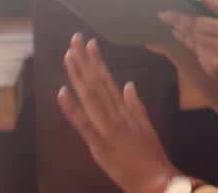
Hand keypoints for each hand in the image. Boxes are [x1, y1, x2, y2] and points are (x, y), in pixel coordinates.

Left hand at [58, 34, 182, 192]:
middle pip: (97, 83)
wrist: (155, 182)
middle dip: (85, 60)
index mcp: (126, 110)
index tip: (90, 44)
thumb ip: (136, 105)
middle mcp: (116, 115)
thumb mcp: (147, 127)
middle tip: (75, 39)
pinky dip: (72, 108)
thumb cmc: (151, 157)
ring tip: (68, 55)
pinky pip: (83, 124)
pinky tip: (62, 92)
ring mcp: (107, 129)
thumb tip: (130, 84)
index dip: (97, 61)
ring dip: (78, 75)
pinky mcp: (99, 145)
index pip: (108, 80)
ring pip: (90, 97)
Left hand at [160, 0, 217, 80]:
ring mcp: (217, 62)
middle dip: (177, 25)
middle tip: (164, 17)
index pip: (197, 23)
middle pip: (192, 34)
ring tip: (176, 28)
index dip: (179, 17)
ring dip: (184, 36)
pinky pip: (199, 56)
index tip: (164, 12)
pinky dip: (195, 47)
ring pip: (193, 46)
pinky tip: (194, 41)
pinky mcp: (215, 70)